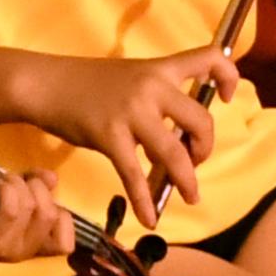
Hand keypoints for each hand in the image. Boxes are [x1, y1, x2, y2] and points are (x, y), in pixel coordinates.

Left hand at [0, 169, 77, 263]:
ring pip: (34, 208)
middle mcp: (23, 253)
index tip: (38, 193)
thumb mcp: (6, 196)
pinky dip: (5, 187)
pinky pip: (13, 207)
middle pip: (54, 215)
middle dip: (37, 187)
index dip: (62, 214)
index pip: (68, 242)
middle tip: (12, 182)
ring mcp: (7, 248)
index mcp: (30, 246)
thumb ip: (33, 188)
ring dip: (16, 183)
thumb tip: (53, 178)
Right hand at [15, 47, 227, 226]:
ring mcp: (132, 111)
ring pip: (174, 151)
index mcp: (161, 68)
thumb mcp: (132, 78)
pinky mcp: (109, 135)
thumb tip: (179, 135)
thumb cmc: (89, 83)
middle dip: (205, 147)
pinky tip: (149, 218)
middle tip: (195, 159)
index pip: (210, 57)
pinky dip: (144, 201)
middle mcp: (153, 86)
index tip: (225, 99)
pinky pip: (134, 174)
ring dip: (187, 179)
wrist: (47, 84)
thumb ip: (158, 99)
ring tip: (190, 196)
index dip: (228, 76)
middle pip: (201, 119)